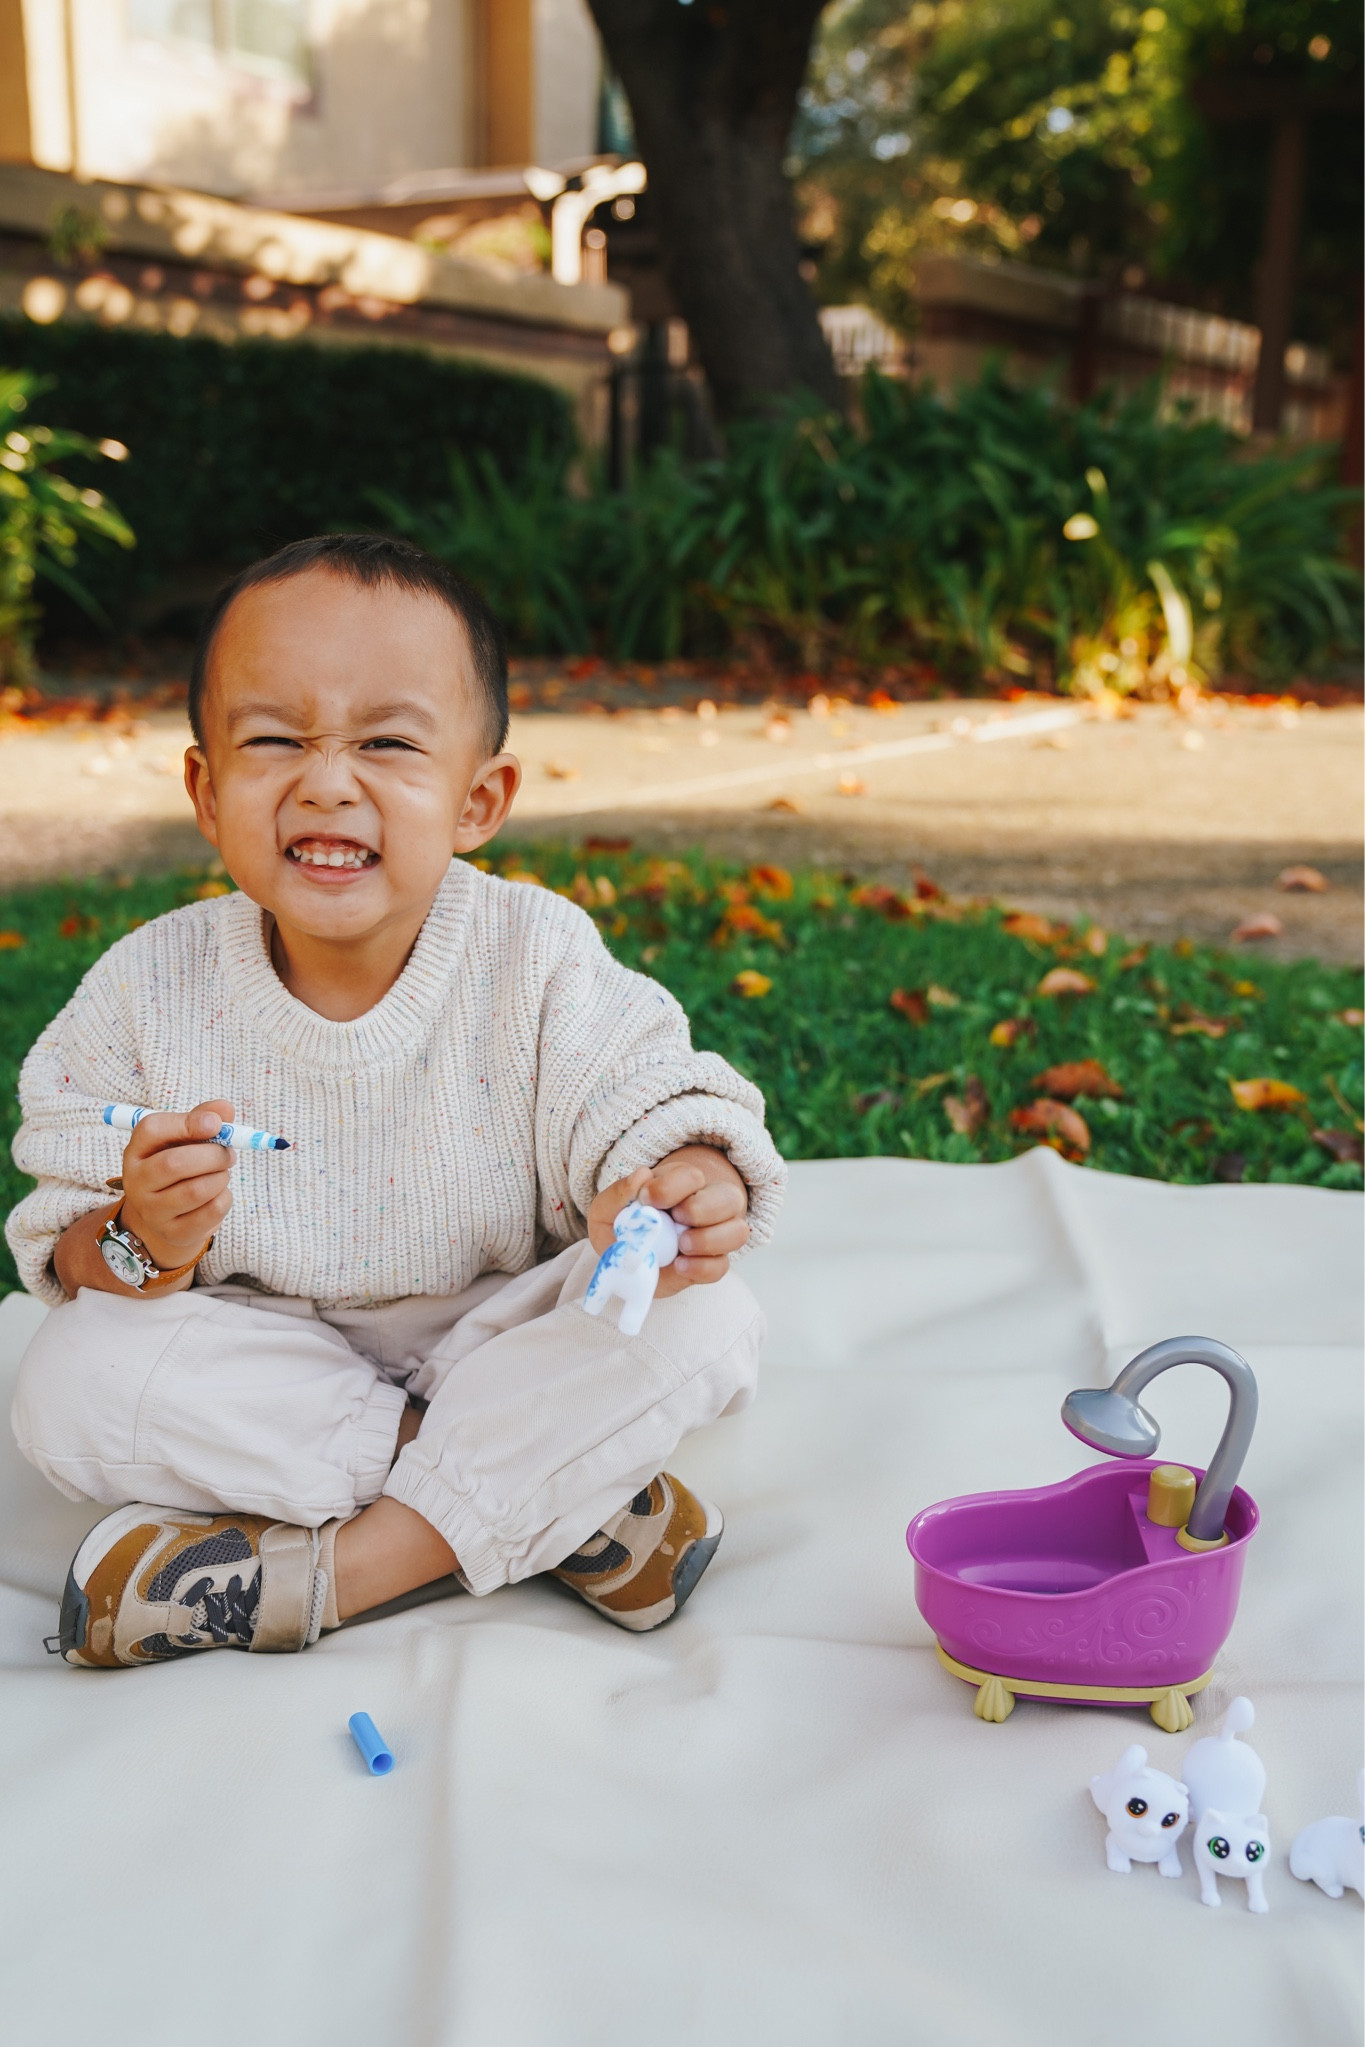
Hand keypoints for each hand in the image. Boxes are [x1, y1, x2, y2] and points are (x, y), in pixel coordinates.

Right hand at [119, 1098, 235, 1270]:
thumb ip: (204, 1118)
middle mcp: (137, 1181)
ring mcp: (152, 1211)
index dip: (188, 1123)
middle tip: (228, 1154)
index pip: (152, 1130)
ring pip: (196, 1191)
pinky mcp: (173, 1232)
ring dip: (221, 1177)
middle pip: (175, 1164)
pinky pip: (211, 1211)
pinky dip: (225, 1197)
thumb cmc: (179, 1166)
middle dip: (213, 1155)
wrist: (166, 1215)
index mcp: (137, 1150)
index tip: (216, 1124)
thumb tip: (225, 1108)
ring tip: (222, 1172)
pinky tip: (218, 1193)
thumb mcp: (185, 1139)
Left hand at [587, 1145, 748, 1296]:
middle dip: (701, 1208)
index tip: (646, 1199)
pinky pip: (723, 1266)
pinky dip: (703, 1267)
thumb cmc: (620, 1229)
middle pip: (729, 1198)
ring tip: (682, 1245)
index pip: (691, 1176)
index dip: (671, 1187)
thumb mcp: (606, 1210)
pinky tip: (680, 1266)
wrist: (624, 1262)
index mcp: (680, 1185)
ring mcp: (714, 1236)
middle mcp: (706, 1206)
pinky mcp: (712, 1264)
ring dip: (710, 1239)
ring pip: (738, 1231)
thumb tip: (641, 1176)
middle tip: (676, 1219)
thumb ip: (618, 1193)